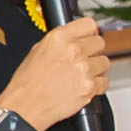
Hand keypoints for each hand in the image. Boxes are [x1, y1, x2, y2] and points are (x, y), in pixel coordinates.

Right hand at [1, 16, 115, 129]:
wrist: (26, 106)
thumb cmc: (28, 82)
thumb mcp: (38, 50)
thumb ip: (61, 41)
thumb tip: (75, 37)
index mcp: (59, 38)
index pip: (89, 24)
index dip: (89, 32)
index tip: (89, 37)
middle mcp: (73, 50)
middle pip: (100, 43)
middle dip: (92, 52)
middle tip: (81, 61)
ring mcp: (83, 69)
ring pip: (104, 63)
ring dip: (95, 69)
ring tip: (79, 76)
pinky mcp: (90, 86)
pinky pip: (104, 82)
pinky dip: (96, 86)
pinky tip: (82, 86)